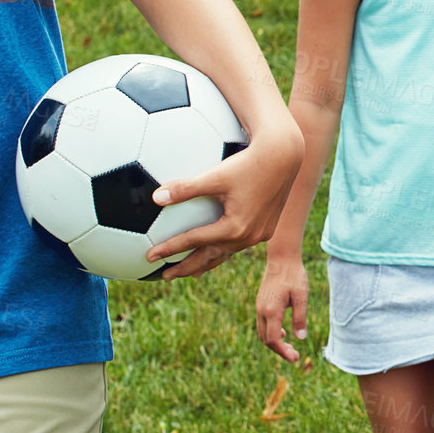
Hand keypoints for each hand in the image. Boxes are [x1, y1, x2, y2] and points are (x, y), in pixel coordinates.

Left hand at [145, 124, 301, 280]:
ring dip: (206, 263)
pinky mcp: (266, 229)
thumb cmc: (248, 163)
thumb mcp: (215, 175)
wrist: (284, 157)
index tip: (149, 256)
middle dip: (186, 268)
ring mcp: (259, 235)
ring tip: (190, 272)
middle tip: (164, 275)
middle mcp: (248, 236)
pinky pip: (239, 246)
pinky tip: (217, 250)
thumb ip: (185, 188)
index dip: (169, 249)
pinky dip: (223, 252)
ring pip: (226, 254)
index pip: (194, 242)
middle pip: (210, 258)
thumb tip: (155, 197)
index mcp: (234, 227)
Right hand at [256, 257, 309, 361]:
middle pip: (266, 339)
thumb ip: (300, 318)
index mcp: (271, 310)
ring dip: (275, 342)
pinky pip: (262, 324)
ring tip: (290, 348)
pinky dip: (271, 333)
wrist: (282, 259)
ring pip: (262, 333)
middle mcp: (261, 310)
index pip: (273, 339)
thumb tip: (300, 338)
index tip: (294, 358)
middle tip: (295, 356)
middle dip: (279, 350)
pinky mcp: (260, 303)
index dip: (283, 351)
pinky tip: (284, 333)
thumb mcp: (301, 297)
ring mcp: (259, 307)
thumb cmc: (294, 276)